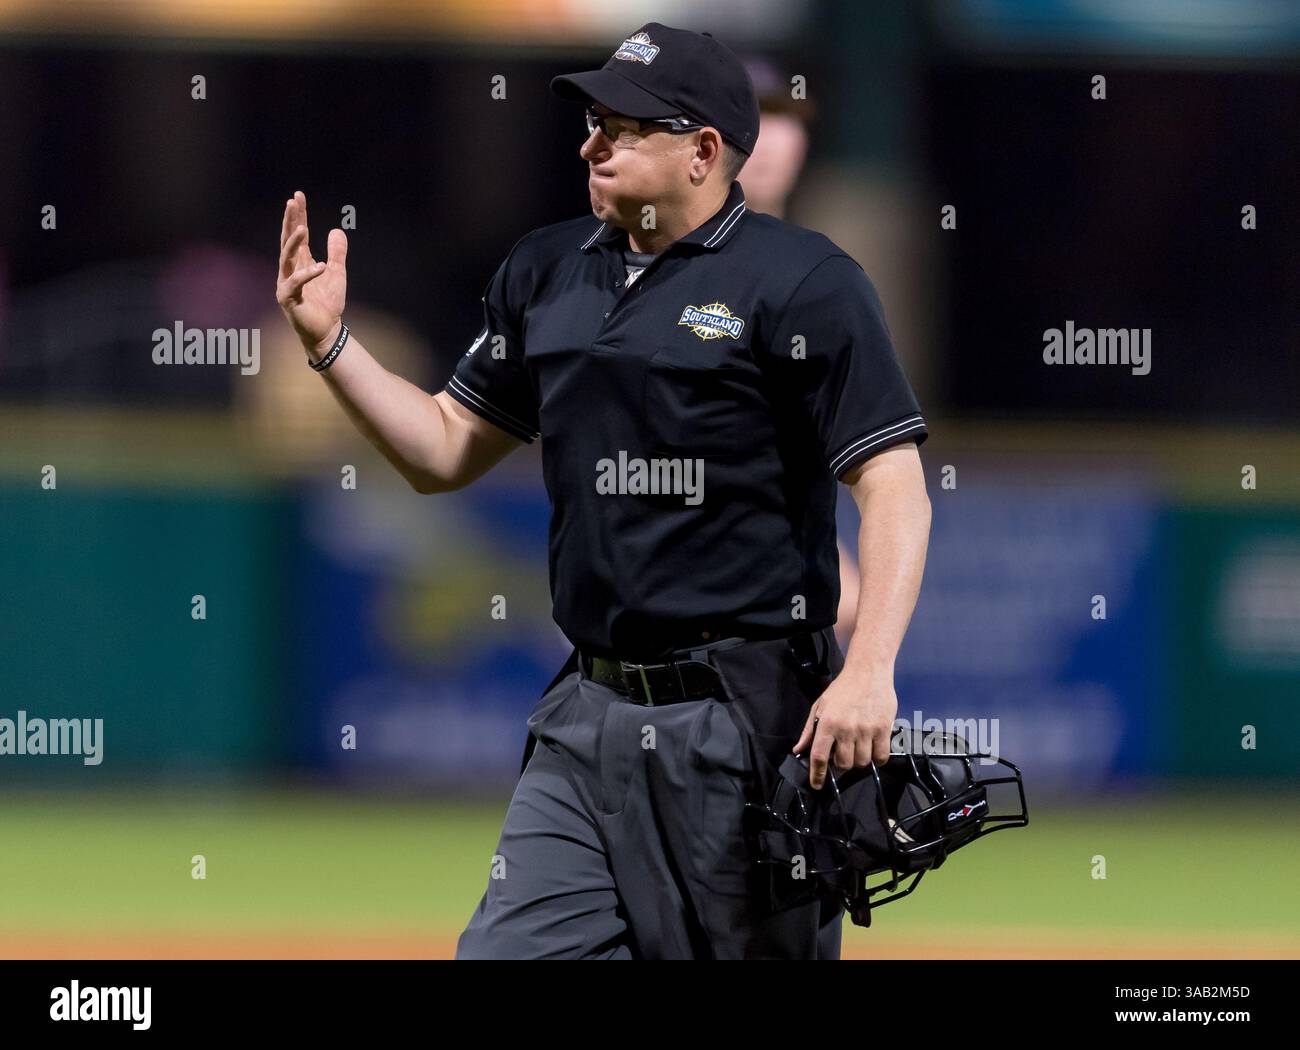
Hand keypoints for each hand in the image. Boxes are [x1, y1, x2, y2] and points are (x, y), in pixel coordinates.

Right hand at [276, 190, 347, 357]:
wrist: (327, 331)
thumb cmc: (328, 304)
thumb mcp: (337, 273)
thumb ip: (336, 253)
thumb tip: (337, 230)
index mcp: (300, 262)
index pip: (297, 234)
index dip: (298, 215)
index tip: (298, 196)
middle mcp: (289, 270)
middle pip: (288, 240)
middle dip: (290, 221)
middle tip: (292, 202)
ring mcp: (286, 283)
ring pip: (286, 258)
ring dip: (293, 243)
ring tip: (302, 228)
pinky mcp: (288, 299)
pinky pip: (296, 283)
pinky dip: (308, 274)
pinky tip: (320, 266)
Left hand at [792, 668, 897, 789]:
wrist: (868, 672)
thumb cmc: (841, 689)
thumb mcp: (819, 706)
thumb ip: (809, 731)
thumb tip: (798, 751)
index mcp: (827, 723)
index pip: (819, 756)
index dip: (817, 774)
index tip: (816, 785)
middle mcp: (846, 729)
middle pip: (843, 764)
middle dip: (841, 764)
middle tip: (843, 753)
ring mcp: (866, 730)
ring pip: (862, 763)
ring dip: (859, 760)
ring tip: (857, 748)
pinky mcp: (883, 729)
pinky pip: (881, 757)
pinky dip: (877, 759)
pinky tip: (873, 749)